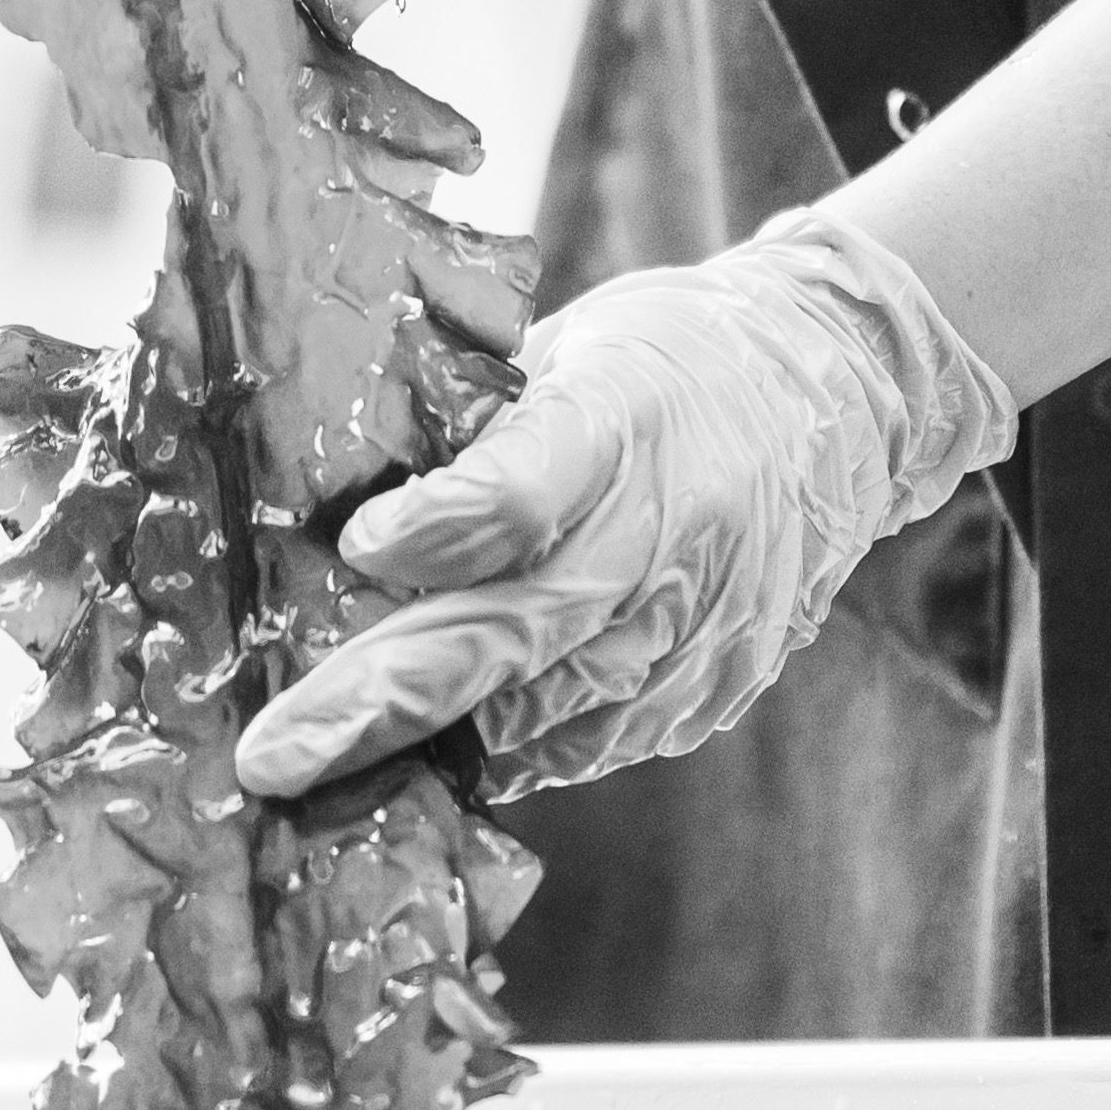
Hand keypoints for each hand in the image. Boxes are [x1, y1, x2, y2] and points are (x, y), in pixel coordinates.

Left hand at [236, 199, 1015, 808]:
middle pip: (514, 632)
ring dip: (433, 743)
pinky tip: (450, 742)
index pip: (523, 488)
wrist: (836, 393)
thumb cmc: (664, 359)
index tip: (357, 550)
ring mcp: (705, 621)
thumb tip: (340, 522)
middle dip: (381, 701)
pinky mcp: (720, 685)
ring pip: (547, 715)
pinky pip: (595, 744)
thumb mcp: (570, 345)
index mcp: (626, 411)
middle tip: (274, 756)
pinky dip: (515, 748)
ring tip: (327, 764)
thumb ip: (473, 432)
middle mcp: (674, 527)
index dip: (435, 527)